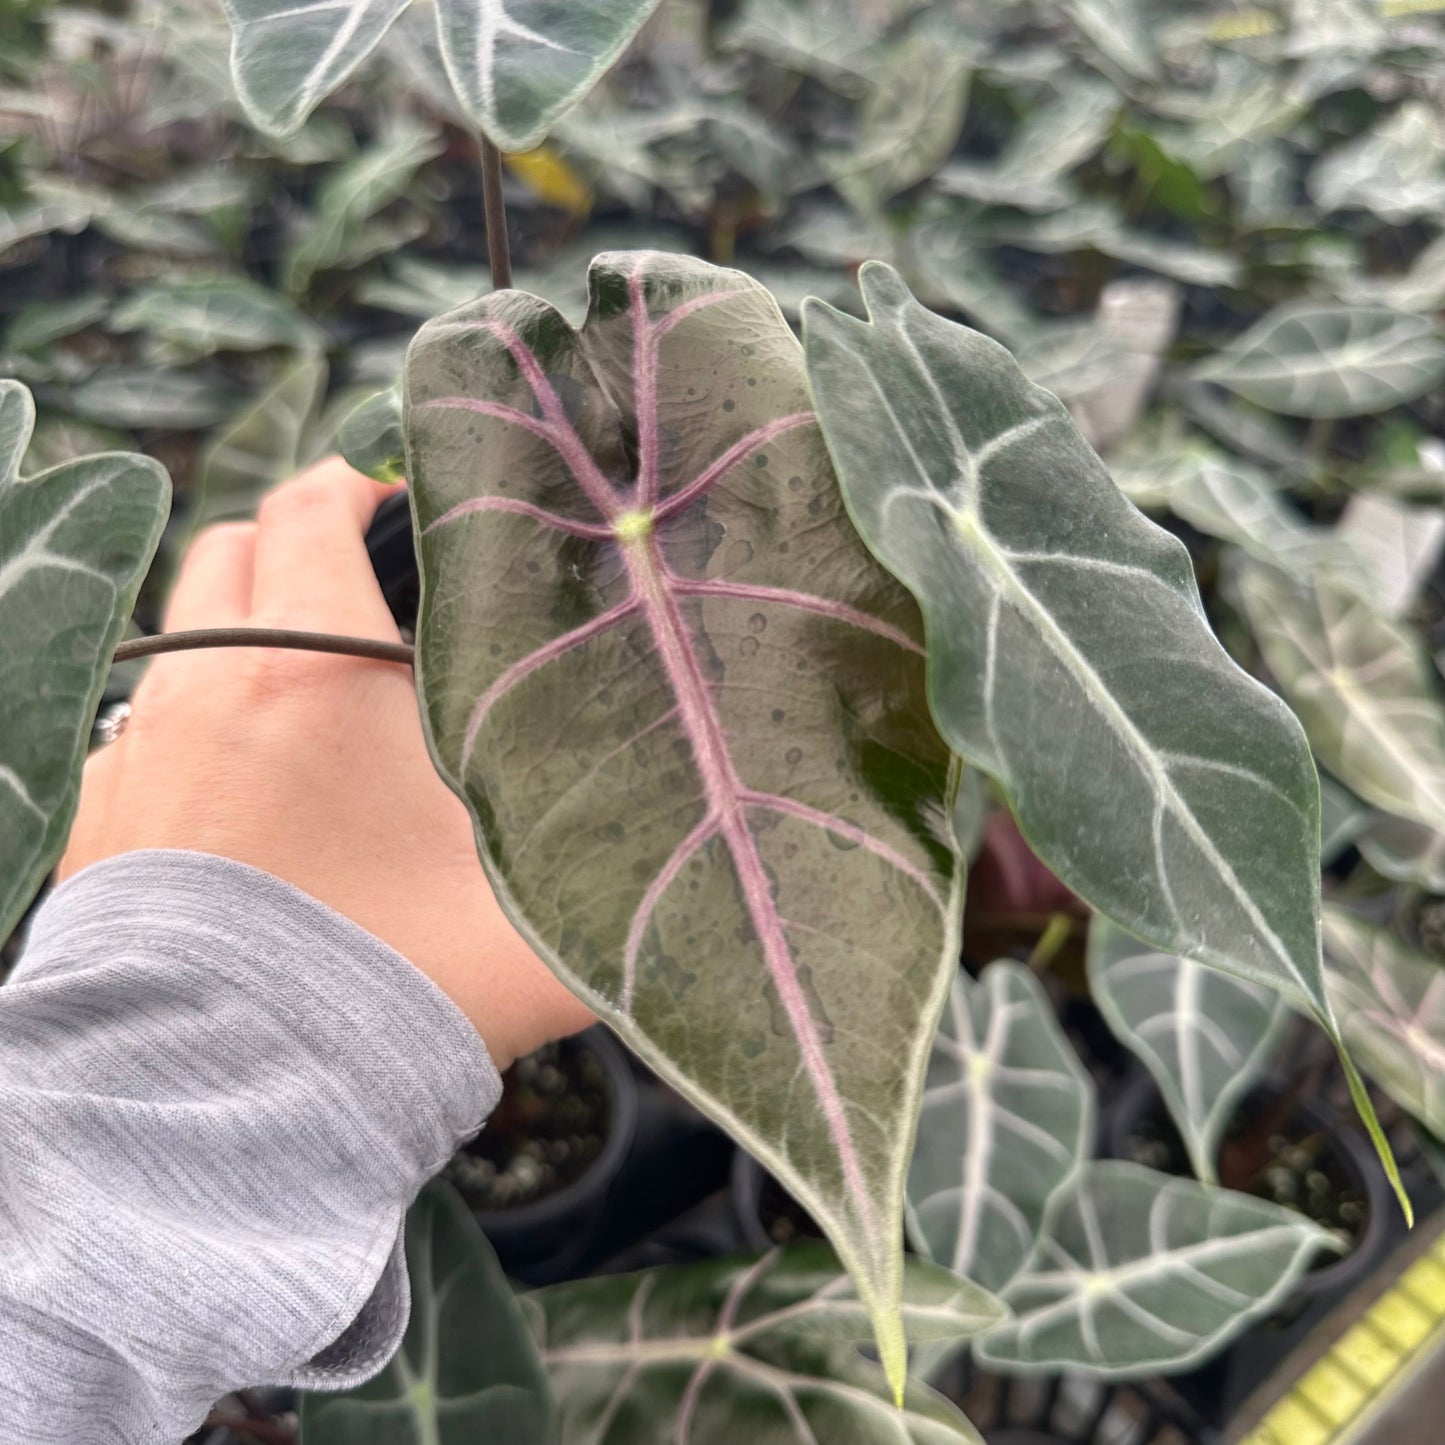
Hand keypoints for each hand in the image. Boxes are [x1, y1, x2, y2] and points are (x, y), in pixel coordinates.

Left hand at [59, 458, 594, 1068]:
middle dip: (297, 544)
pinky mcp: (99, 827)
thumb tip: (719, 857)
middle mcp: (202, 689)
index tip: (399, 499)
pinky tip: (251, 786)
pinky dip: (198, 721)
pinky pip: (146, 729)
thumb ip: (627, 872)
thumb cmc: (390, 989)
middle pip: (231, 549)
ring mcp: (138, 756)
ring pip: (182, 638)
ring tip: (317, 691)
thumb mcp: (539, 926)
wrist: (229, 1112)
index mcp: (307, 672)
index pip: (307, 508)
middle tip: (368, 585)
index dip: (356, 484)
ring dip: (244, 633)